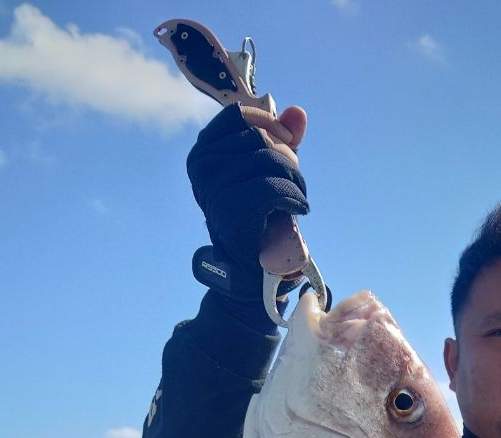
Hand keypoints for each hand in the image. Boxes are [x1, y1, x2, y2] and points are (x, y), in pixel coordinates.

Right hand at [187, 102, 309, 277]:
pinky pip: (272, 187)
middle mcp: (202, 166)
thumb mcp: (270, 167)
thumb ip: (282, 137)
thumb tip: (298, 112)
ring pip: (269, 160)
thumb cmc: (260, 210)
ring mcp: (213, 189)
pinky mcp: (230, 211)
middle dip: (287, 157)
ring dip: (295, 179)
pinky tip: (298, 208)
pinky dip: (293, 196)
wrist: (254, 262)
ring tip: (298, 197)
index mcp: (204, 150)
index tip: (288, 142)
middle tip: (295, 182)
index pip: (238, 115)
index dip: (269, 123)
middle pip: (258, 137)